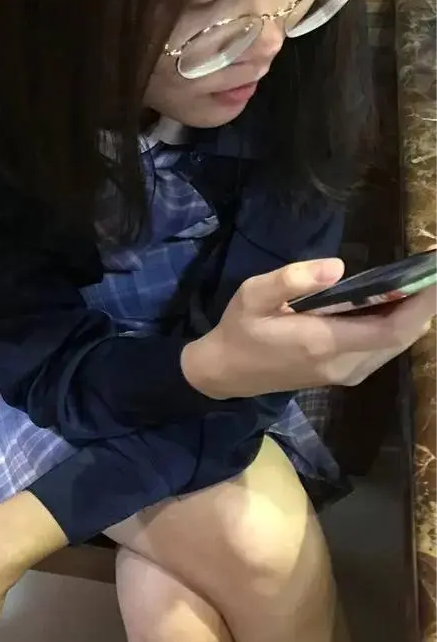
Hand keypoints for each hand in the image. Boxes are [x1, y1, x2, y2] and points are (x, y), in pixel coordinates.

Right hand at [183, 258, 436, 400]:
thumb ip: (291, 279)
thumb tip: (337, 267)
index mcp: (323, 343)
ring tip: (418, 281)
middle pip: (402, 337)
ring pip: (396, 345)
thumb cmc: (239, 330)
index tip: (435, 275)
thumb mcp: (252, 295)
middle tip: (430, 270)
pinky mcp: (345, 374)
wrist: (225, 374)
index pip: (390, 328)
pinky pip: (384, 349)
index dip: (422, 303)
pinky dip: (398, 325)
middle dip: (424, 304)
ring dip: (412, 314)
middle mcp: (343, 364)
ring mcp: (346, 373)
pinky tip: (394, 301)